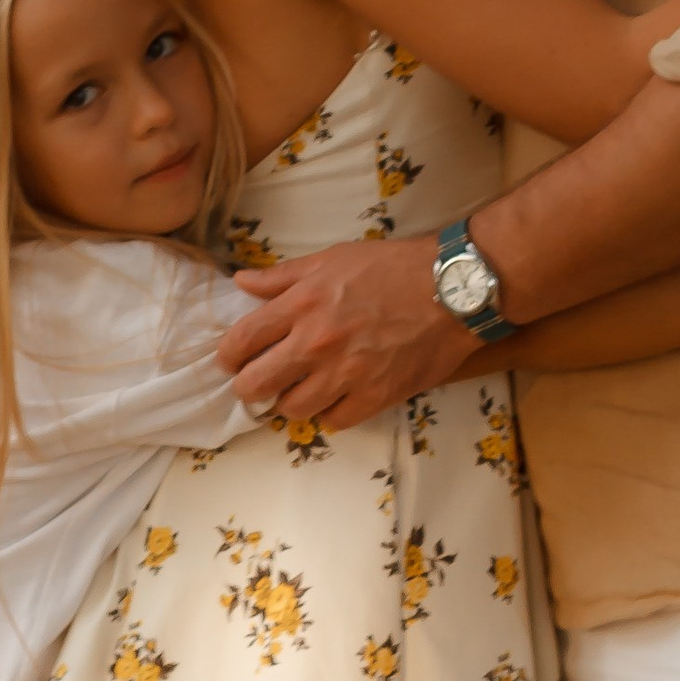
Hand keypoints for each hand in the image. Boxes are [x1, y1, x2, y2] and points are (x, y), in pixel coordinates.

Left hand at [223, 234, 479, 428]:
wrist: (451, 290)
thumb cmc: (392, 268)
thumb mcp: (332, 259)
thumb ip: (283, 276)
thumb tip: (242, 281)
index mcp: (301, 304)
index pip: (242, 340)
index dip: (228, 355)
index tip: (232, 360)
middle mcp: (317, 342)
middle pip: (256, 384)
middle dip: (250, 386)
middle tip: (258, 382)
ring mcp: (345, 374)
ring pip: (292, 408)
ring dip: (291, 400)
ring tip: (301, 388)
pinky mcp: (375, 396)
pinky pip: (333, 421)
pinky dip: (330, 412)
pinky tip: (336, 397)